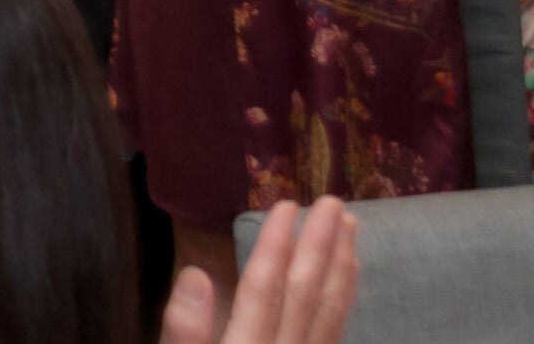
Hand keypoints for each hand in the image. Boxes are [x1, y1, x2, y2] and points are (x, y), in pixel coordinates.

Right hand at [161, 198, 356, 343]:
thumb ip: (183, 331)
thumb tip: (195, 275)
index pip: (262, 288)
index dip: (274, 245)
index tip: (286, 205)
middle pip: (304, 294)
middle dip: (319, 245)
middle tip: (333, 202)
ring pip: (328, 310)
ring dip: (339, 265)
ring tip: (350, 226)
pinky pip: (336, 326)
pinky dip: (344, 294)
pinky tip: (347, 272)